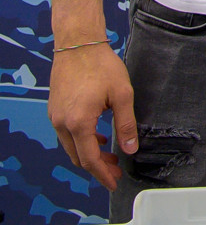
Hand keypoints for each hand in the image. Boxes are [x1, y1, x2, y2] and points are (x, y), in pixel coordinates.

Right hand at [48, 42, 136, 189]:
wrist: (78, 44)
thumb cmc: (101, 66)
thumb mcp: (122, 95)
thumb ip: (126, 124)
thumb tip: (130, 149)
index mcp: (78, 123)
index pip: (89, 159)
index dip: (102, 174)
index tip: (114, 182)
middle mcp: (62, 124)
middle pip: (78, 156)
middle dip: (97, 167)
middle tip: (115, 171)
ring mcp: (56, 117)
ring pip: (71, 146)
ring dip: (90, 154)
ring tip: (110, 157)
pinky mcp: (55, 110)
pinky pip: (67, 134)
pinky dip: (82, 141)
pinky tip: (98, 137)